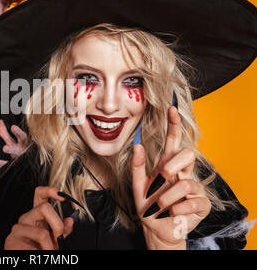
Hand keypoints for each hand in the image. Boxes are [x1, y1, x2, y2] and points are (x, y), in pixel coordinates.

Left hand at [0, 120, 27, 180]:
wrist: (28, 168)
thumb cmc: (19, 152)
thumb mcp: (12, 142)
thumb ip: (5, 133)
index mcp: (22, 145)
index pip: (22, 137)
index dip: (18, 133)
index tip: (13, 127)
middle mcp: (21, 154)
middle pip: (18, 151)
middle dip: (12, 149)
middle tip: (5, 148)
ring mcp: (17, 164)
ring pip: (12, 164)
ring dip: (3, 163)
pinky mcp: (12, 172)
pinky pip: (3, 173)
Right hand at [4, 187, 73, 249]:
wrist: (28, 263)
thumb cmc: (40, 251)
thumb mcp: (55, 240)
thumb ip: (63, 230)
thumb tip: (70, 220)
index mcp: (36, 215)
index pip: (39, 194)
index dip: (50, 190)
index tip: (62, 197)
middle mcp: (26, 218)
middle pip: (45, 207)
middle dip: (58, 225)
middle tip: (58, 238)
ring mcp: (17, 228)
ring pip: (42, 233)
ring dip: (50, 247)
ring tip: (46, 251)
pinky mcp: (12, 239)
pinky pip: (33, 247)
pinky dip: (42, 252)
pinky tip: (37, 253)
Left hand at [130, 106, 211, 248]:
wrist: (155, 229)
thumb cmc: (148, 206)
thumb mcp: (138, 186)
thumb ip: (137, 166)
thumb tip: (137, 145)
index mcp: (167, 165)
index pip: (174, 141)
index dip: (174, 124)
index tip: (172, 108)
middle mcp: (182, 173)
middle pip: (188, 155)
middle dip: (173, 166)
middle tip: (162, 179)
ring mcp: (194, 189)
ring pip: (186, 182)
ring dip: (167, 197)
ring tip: (160, 206)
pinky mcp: (201, 205)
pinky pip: (191, 202)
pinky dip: (176, 209)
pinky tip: (172, 213)